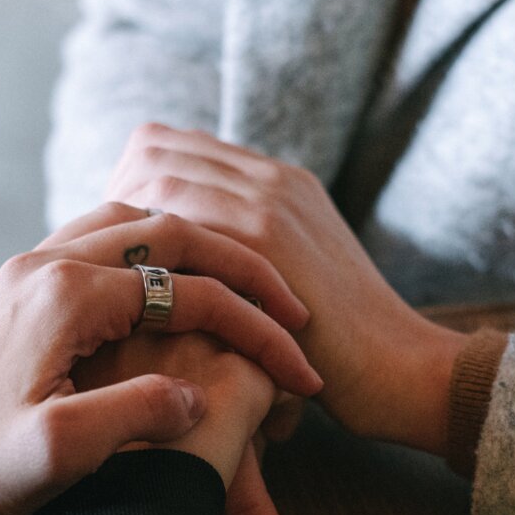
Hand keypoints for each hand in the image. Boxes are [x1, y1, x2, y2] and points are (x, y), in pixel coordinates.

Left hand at [0, 204, 320, 514]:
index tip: (301, 369)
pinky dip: (155, 254)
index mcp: (65, 296)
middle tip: (290, 306)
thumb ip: (139, 413)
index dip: (257, 329)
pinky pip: (102, 240)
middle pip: (169, 231)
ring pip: (134, 223)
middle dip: (241, 266)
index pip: (190, 292)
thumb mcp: (63, 453)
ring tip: (244, 290)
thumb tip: (195, 396)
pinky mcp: (21, 287)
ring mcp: (29, 269)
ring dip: (199, 250)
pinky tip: (178, 289)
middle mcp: (46, 264)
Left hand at [107, 124, 466, 455]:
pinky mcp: (271, 240)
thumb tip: (176, 268)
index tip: (121, 248)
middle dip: (116, 202)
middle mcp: (272, 177)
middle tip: (112, 263)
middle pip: (153, 148)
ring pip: (161, 178)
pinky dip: (153, 257)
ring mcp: (272, 201)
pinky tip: (142, 301)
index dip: (127, 188)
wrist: (403, 368)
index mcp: (275, 181)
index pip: (167, 145)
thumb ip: (243, 257)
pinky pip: (184, 220)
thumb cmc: (339, 348)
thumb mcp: (289, 282)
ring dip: (129, 230)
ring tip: (123, 283)